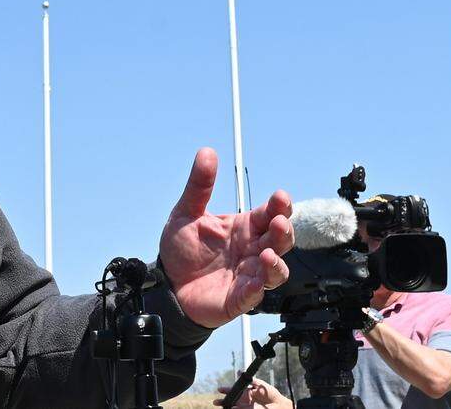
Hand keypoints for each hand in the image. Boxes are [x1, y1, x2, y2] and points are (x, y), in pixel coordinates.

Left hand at [160, 148, 293, 327]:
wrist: (166, 283)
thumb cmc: (182, 248)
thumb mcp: (186, 213)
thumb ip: (199, 186)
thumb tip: (206, 152)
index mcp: (244, 228)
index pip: (269, 214)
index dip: (279, 206)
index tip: (281, 197)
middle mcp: (252, 250)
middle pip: (280, 240)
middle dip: (284, 231)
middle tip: (279, 222)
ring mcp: (248, 275)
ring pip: (276, 271)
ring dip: (276, 263)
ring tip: (266, 254)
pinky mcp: (238, 299)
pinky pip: (254, 297)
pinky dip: (256, 290)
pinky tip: (254, 282)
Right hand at [214, 379, 292, 408]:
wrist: (279, 404)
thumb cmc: (270, 394)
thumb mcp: (260, 384)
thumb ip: (250, 379)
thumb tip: (240, 372)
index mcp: (246, 392)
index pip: (234, 391)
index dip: (226, 390)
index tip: (220, 389)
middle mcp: (245, 400)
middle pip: (231, 400)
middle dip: (223, 401)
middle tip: (216, 402)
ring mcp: (246, 406)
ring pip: (233, 406)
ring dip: (226, 406)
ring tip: (221, 405)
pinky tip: (231, 408)